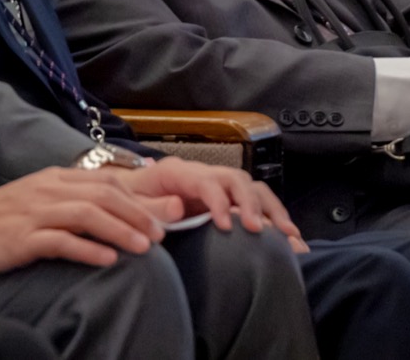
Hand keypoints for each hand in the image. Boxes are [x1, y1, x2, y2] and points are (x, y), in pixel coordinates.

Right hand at [0, 167, 167, 272]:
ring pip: (88, 214)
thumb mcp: (41, 200)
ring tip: (144, 246)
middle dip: (139, 212)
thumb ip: (74, 201)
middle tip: (164, 233)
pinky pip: (60, 240)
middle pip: (105, 194)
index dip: (141, 197)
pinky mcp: (22, 237)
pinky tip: (107, 259)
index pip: (109, 182)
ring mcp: (36, 212)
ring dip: (121, 229)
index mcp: (58, 179)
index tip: (166, 213)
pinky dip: (87, 249)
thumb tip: (113, 211)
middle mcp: (51, 190)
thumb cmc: (1, 216)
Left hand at [111, 157, 307, 253]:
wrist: (121, 201)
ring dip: (270, 210)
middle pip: (236, 180)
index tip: (227, 226)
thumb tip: (178, 205)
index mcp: (177, 172)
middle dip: (250, 204)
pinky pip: (255, 203)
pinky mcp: (225, 202)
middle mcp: (203, 174)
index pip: (206, 180)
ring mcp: (216, 187)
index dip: (219, 201)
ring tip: (287, 235)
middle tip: (259, 231)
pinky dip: (272, 217)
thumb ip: (151, 206)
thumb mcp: (129, 203)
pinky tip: (288, 237)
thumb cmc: (125, 203)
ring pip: (252, 188)